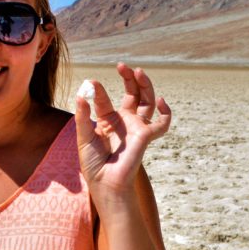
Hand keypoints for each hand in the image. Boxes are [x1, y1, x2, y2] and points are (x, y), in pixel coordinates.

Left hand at [73, 63, 171, 202]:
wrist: (105, 183)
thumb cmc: (93, 164)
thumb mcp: (84, 137)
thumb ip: (83, 116)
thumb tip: (81, 95)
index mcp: (108, 121)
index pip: (106, 100)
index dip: (99, 91)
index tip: (91, 83)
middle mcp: (125, 121)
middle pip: (133, 94)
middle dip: (129, 79)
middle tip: (123, 66)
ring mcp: (136, 128)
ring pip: (147, 102)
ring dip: (145, 86)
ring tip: (138, 72)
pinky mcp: (146, 136)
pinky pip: (162, 124)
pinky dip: (166, 112)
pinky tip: (161, 101)